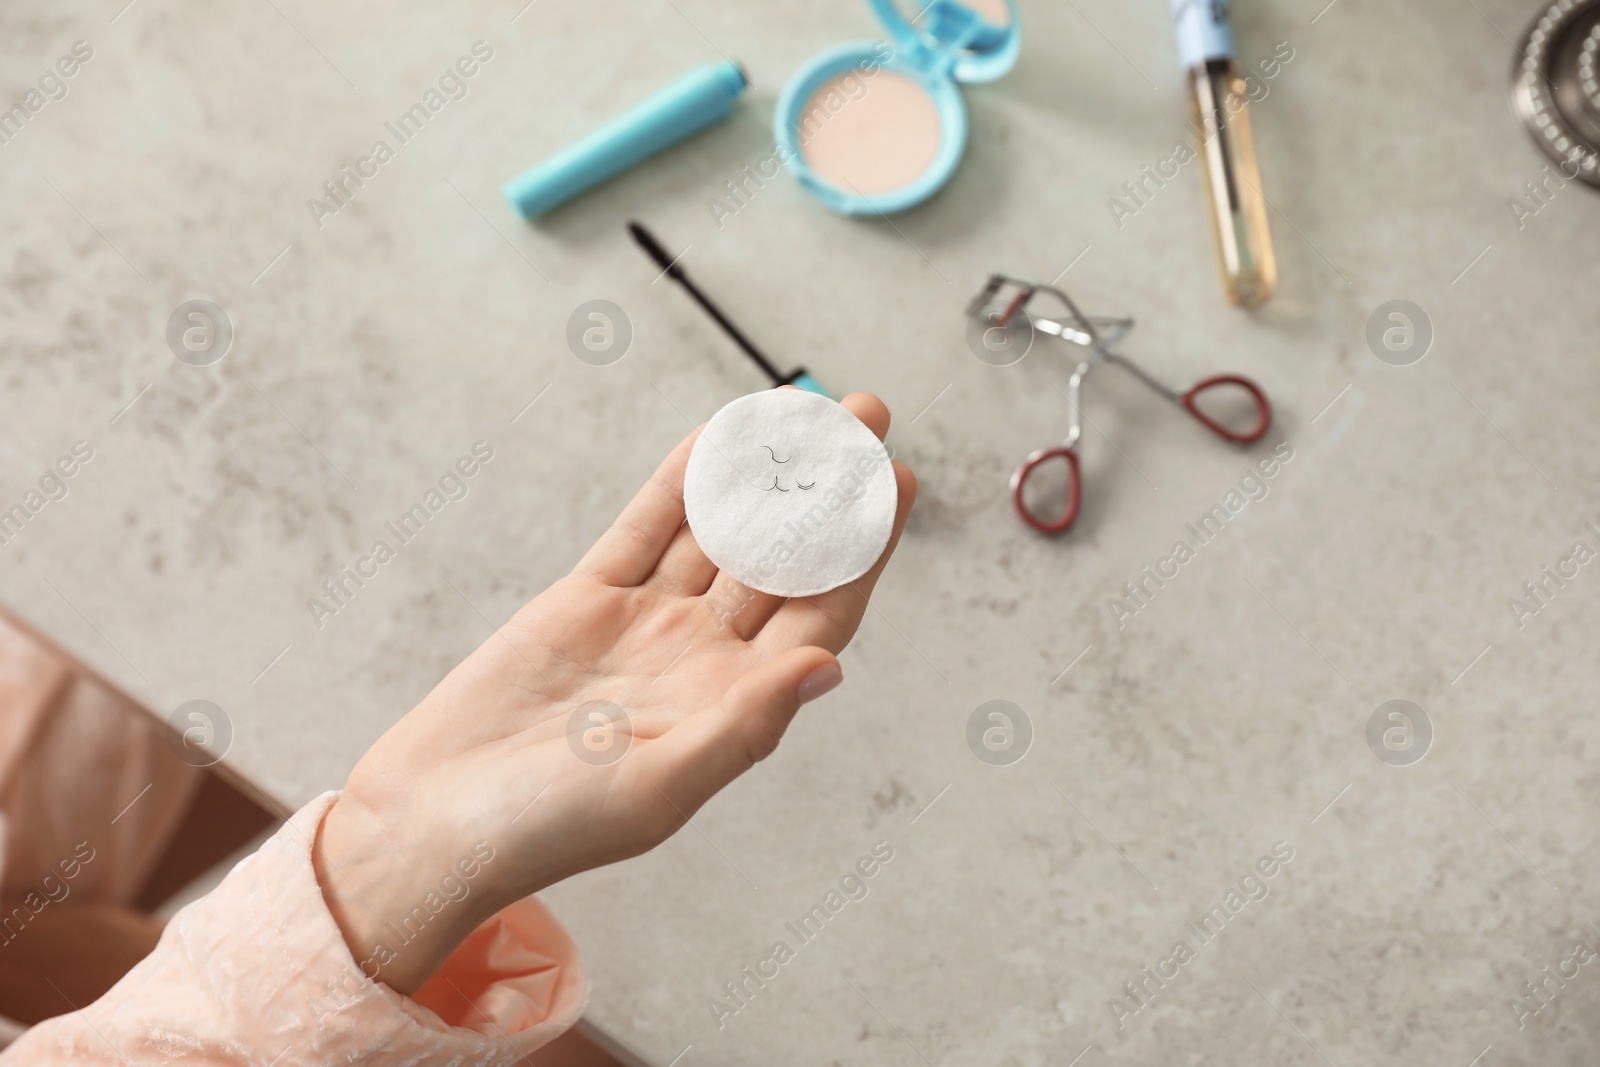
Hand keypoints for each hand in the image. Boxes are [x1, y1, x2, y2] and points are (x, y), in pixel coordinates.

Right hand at [313, 392, 915, 992]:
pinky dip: (679, 484)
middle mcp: (700, 660)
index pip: (819, 613)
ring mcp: (646, 625)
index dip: (862, 548)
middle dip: (826, 489)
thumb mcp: (656, 786)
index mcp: (731, 707)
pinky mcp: (587, 601)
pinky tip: (715, 438)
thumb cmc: (543, 829)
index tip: (894, 482)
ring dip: (762, 473)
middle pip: (782, 558)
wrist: (431, 821)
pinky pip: (645, 530)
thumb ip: (743, 726)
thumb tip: (830, 667)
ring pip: (719, 533)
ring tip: (807, 408)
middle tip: (865, 411)